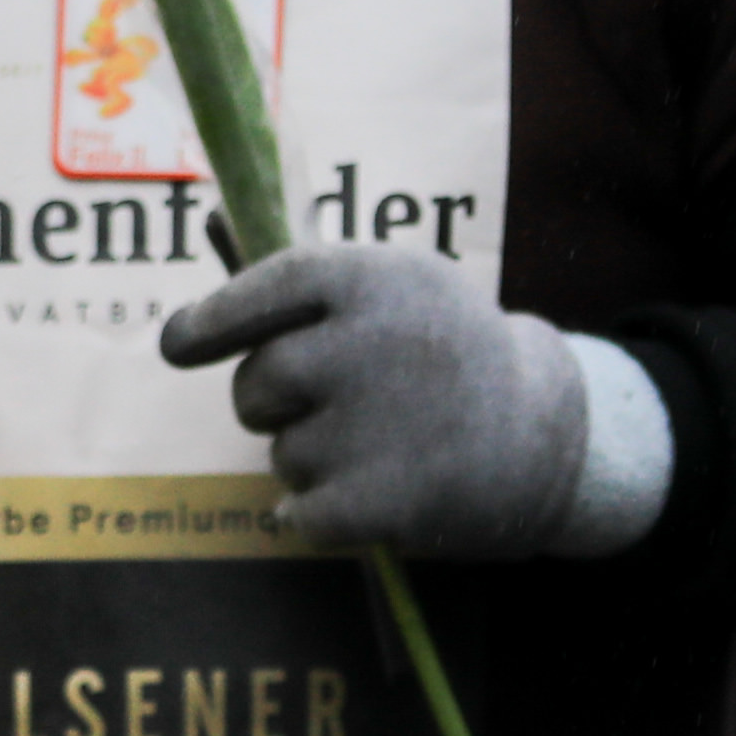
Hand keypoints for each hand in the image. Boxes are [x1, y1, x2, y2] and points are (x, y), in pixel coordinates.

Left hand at [158, 244, 590, 558]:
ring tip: (388, 446)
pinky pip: (299, 515)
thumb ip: (300, 273)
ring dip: (314, 462)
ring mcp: (378, 426)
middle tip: (345, 404)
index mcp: (372, 280)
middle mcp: (370, 346)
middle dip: (276, 403)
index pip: (262, 290)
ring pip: (281, 454)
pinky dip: (317, 518)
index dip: (213, 322)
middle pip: (257, 383)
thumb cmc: (446, 352)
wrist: (555, 434)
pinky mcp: (385, 502)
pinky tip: (367, 500)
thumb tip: (208, 217)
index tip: (180, 344)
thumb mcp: (393, 288)